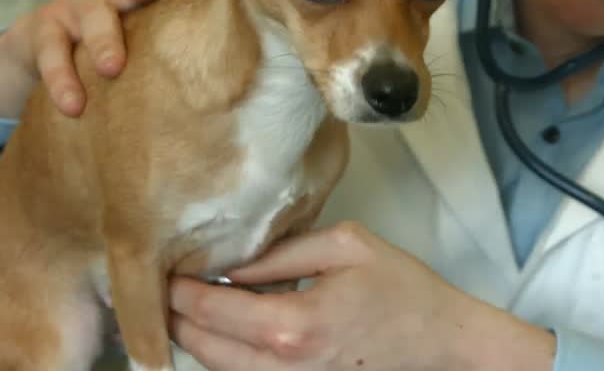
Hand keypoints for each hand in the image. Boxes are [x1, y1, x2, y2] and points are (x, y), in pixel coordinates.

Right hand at [0, 0, 198, 117]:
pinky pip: (49, 52)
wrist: (41, 48)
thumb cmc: (114, 43)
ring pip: (87, 15)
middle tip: (165, 26)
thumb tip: (248, 65)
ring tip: (109, 70)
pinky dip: (60, 79)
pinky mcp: (42, 32)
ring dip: (99, 43)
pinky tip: (72, 107)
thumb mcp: (143, 35)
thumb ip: (180, 41)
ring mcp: (72, 8)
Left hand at [168, 222, 555, 370]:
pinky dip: (224, 354)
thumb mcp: (344, 245)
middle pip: (202, 348)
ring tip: (183, 303)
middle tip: (159, 283)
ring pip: (218, 369)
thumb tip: (230, 260)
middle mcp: (284, 366)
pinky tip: (221, 326)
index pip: (210, 310)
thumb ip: (280, 252)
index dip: (176, 289)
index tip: (160, 265)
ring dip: (195, 338)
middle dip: (173, 316)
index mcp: (292, 326)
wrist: (444, 343)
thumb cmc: (401, 288)